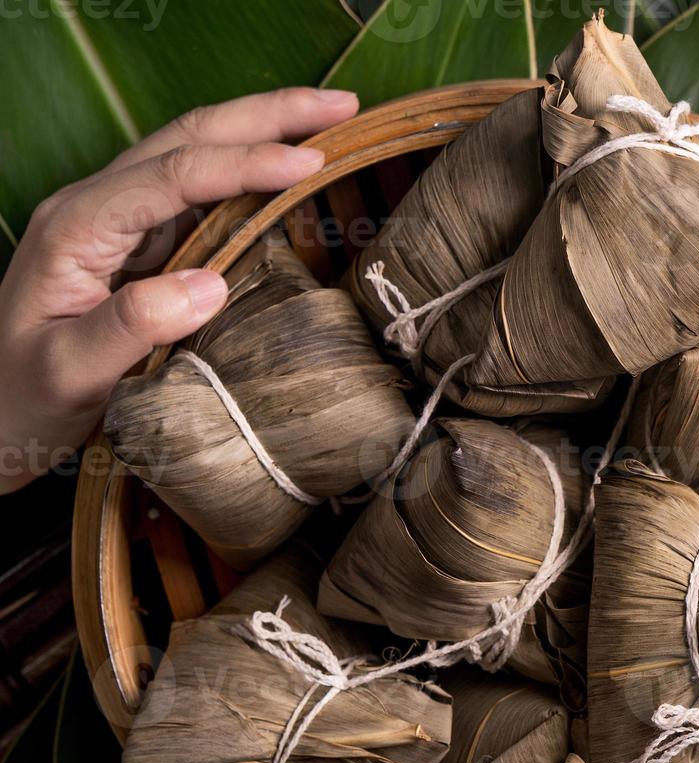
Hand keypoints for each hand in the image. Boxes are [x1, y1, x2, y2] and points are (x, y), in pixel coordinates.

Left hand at [0, 87, 358, 493]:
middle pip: (190, 137)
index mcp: (78, 227)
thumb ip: (132, 326)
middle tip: (342, 106)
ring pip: (197, 152)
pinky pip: (202, 192)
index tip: (309, 161)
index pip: (173, 175)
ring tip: (329, 121)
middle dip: (268, 114)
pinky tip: (286, 171)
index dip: (244, 164)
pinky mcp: (142, 244)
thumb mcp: (69, 372)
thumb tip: (211, 286)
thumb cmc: (25, 395)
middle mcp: (99, 207)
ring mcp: (122, 222)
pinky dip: (251, 171)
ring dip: (263, 129)